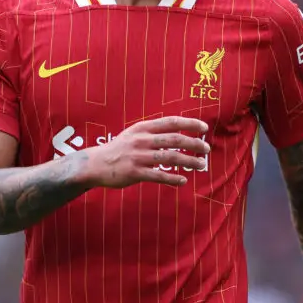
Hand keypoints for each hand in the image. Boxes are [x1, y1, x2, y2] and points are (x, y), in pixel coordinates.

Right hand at [83, 116, 209, 187]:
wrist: (95, 164)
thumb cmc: (119, 149)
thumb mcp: (134, 134)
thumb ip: (153, 132)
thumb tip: (178, 132)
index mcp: (143, 128)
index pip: (171, 122)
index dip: (190, 124)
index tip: (204, 128)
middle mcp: (142, 140)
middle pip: (174, 140)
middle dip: (194, 144)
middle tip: (207, 149)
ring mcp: (139, 156)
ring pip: (170, 157)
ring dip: (189, 161)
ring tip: (201, 165)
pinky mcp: (135, 173)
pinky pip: (159, 176)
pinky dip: (173, 178)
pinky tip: (183, 180)